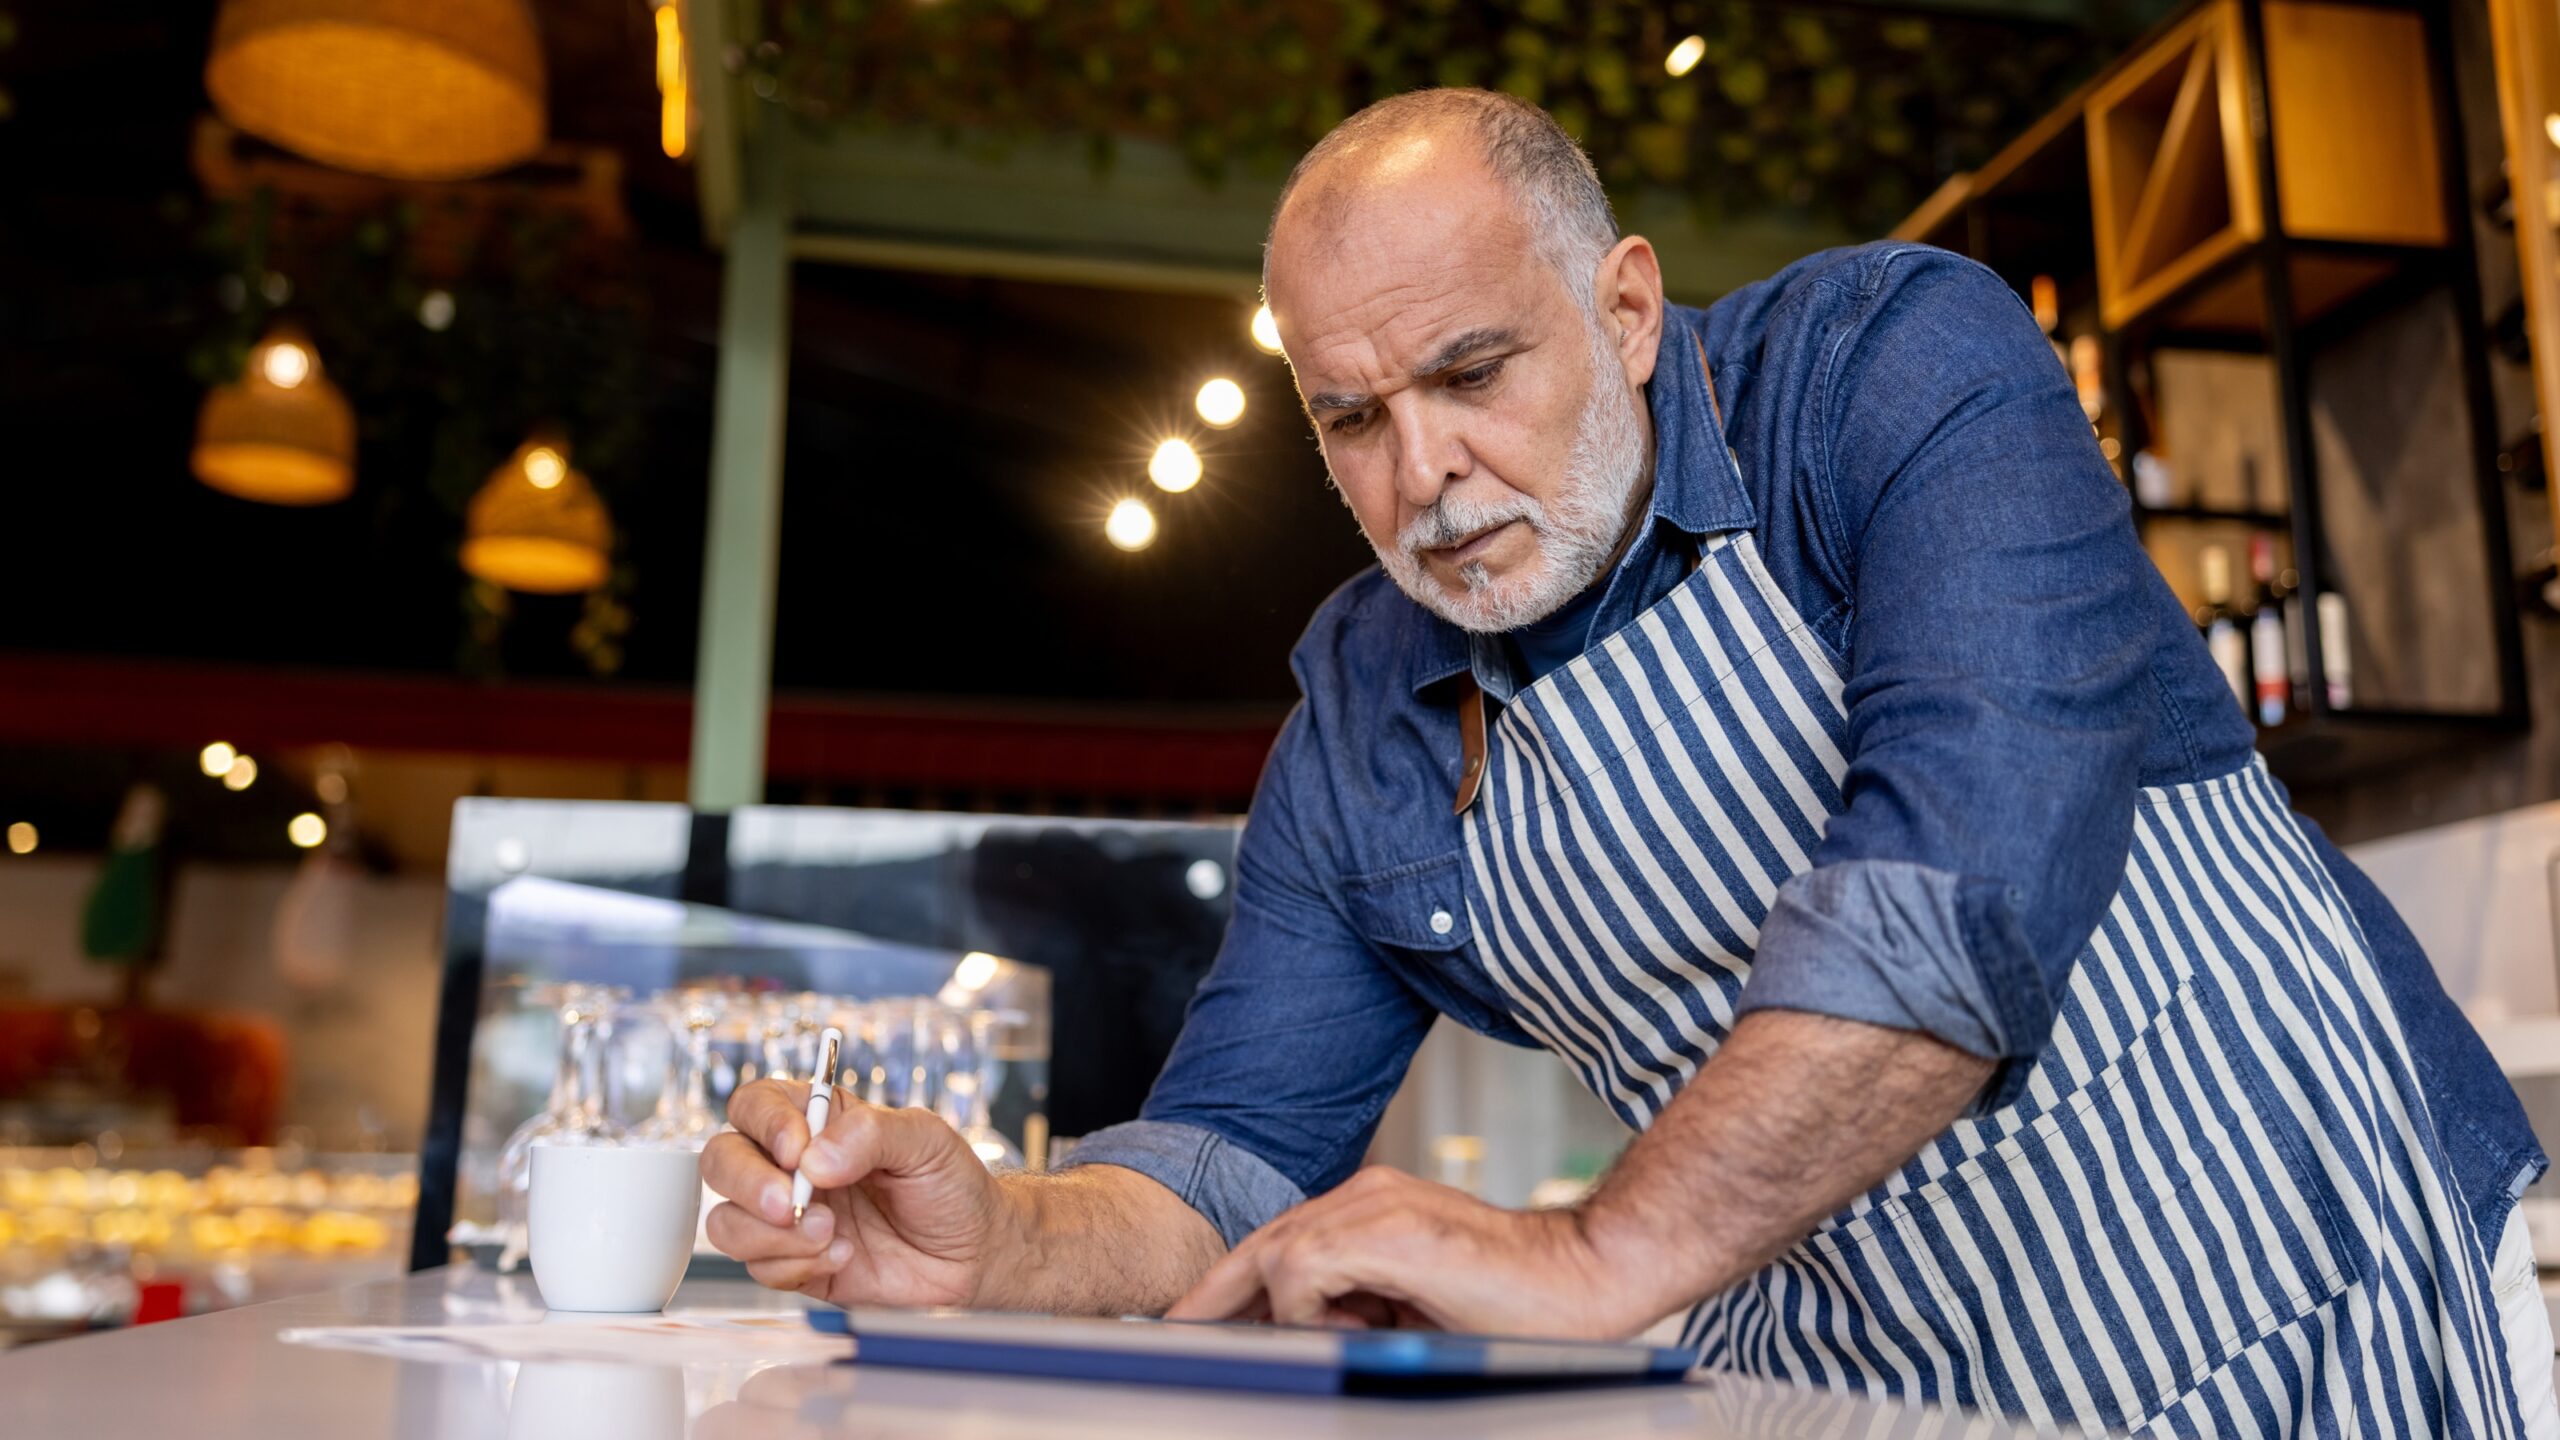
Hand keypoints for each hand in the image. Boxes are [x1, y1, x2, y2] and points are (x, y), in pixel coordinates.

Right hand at [700, 1078, 1010, 1308]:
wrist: (974, 1254)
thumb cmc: (951, 1186)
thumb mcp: (926, 1140)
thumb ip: (871, 1134)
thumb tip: (813, 1158)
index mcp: (817, 1121)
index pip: (756, 1105)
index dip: (764, 1124)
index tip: (796, 1150)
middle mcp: (791, 1166)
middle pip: (722, 1160)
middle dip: (747, 1184)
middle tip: (788, 1205)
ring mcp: (787, 1218)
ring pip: (726, 1221)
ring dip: (772, 1235)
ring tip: (831, 1234)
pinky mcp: (794, 1265)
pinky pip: (760, 1268)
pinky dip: (797, 1265)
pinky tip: (843, 1257)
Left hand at [1163, 1166, 1631, 1337]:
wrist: (1590, 1277)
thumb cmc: (1517, 1303)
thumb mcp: (1414, 1307)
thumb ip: (1358, 1306)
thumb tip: (1293, 1336)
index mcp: (1374, 1208)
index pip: (1282, 1242)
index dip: (1232, 1285)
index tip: (1193, 1320)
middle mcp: (1367, 1195)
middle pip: (1263, 1242)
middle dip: (1215, 1296)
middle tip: (1172, 1332)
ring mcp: (1377, 1204)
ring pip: (1279, 1253)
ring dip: (1289, 1313)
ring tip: (1352, 1340)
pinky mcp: (1387, 1227)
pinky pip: (1303, 1268)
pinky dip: (1312, 1308)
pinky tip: (1361, 1329)